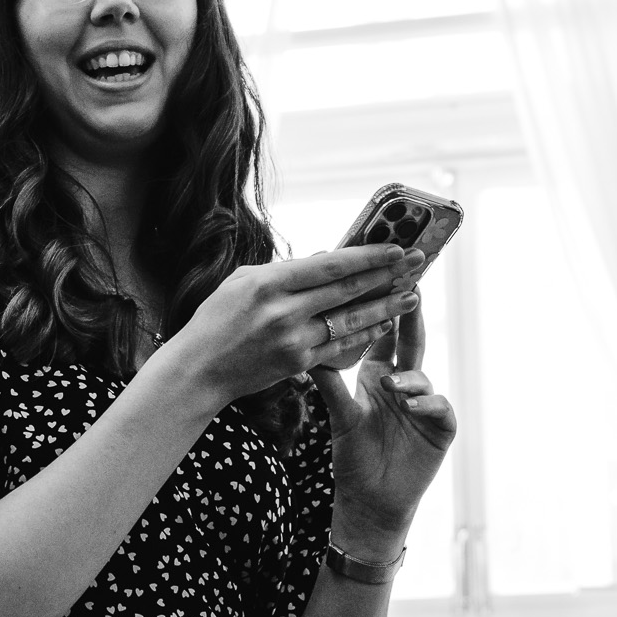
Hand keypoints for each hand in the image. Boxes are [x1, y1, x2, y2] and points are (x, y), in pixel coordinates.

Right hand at [180, 243, 423, 407]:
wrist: (198, 370)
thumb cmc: (216, 319)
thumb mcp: (242, 282)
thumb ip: (284, 271)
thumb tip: (327, 259)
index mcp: (268, 283)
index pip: (329, 266)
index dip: (367, 256)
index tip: (395, 247)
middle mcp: (283, 312)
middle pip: (347, 290)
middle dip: (386, 275)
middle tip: (417, 264)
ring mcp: (292, 340)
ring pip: (350, 320)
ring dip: (385, 307)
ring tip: (412, 295)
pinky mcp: (298, 364)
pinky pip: (340, 346)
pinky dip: (364, 334)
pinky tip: (384, 325)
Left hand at [311, 297, 456, 559]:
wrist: (370, 501)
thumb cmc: (354, 457)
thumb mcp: (340, 417)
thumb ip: (330, 385)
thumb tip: (308, 353)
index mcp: (378, 375)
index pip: (384, 336)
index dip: (383, 310)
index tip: (380, 280)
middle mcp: (403, 384)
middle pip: (410, 344)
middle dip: (411, 317)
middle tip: (413, 291)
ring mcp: (424, 405)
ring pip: (422, 377)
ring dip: (410, 377)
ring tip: (393, 384)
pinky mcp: (441, 428)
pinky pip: (439, 408)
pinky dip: (426, 403)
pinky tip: (411, 405)